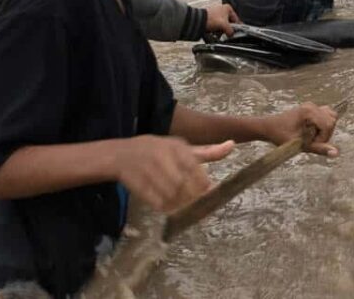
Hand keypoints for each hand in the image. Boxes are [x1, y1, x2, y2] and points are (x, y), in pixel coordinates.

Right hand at [112, 136, 234, 213]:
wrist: (121, 155)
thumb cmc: (158, 150)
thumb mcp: (182, 147)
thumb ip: (207, 151)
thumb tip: (232, 145)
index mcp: (177, 147)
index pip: (196, 169)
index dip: (204, 185)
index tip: (209, 192)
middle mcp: (163, 158)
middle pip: (184, 185)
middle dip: (193, 197)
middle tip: (198, 203)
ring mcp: (149, 172)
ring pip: (172, 195)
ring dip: (181, 204)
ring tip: (184, 205)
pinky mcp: (138, 186)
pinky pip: (157, 202)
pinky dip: (166, 208)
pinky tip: (170, 206)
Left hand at [205, 3, 240, 36]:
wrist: (199, 21)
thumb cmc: (211, 19)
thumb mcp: (224, 26)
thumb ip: (231, 31)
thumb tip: (231, 34)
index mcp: (228, 8)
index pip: (236, 19)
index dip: (236, 27)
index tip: (236, 32)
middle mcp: (222, 8)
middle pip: (229, 22)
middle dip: (227, 29)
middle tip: (226, 33)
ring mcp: (216, 12)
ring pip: (223, 24)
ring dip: (221, 30)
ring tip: (218, 33)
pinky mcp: (211, 16)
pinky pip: (217, 24)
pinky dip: (216, 28)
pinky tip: (214, 32)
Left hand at [259, 103, 338, 156]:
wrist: (268, 127)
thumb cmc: (280, 136)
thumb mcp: (299, 144)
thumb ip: (318, 148)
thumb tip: (337, 153)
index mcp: (309, 112)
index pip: (329, 125)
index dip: (323, 138)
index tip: (310, 144)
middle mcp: (312, 106)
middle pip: (332, 121)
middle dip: (324, 134)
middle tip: (310, 141)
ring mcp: (312, 105)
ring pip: (331, 117)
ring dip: (325, 130)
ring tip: (311, 136)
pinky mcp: (311, 108)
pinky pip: (326, 115)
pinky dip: (323, 125)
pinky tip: (312, 131)